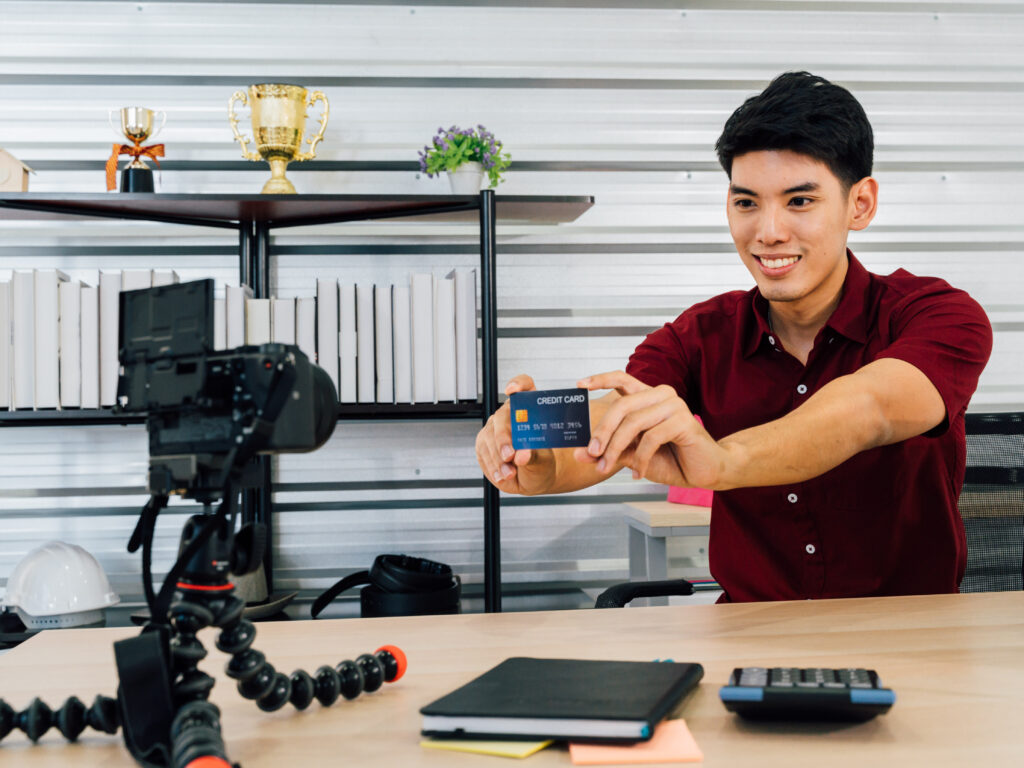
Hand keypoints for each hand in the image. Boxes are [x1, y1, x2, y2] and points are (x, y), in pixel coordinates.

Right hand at [475, 374, 556, 494]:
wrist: (531, 479)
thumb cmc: (540, 464)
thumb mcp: (543, 462)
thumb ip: (533, 457)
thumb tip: (522, 455)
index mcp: (531, 410)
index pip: (525, 386)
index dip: (518, 384)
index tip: (513, 390)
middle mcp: (510, 415)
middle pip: (502, 417)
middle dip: (504, 438)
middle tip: (510, 455)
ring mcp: (495, 428)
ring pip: (490, 437)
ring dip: (498, 458)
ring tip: (510, 473)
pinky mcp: (483, 442)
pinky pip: (483, 452)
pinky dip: (492, 466)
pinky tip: (501, 474)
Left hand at [574, 371, 726, 488]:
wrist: (706, 471)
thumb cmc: (671, 459)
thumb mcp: (633, 456)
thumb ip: (610, 451)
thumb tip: (580, 454)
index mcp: (648, 397)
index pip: (622, 379)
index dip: (600, 379)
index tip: (579, 385)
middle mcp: (661, 395)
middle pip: (621, 406)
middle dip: (602, 432)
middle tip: (592, 453)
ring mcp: (673, 405)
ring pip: (633, 423)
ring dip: (616, 449)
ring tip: (608, 467)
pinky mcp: (683, 421)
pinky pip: (651, 438)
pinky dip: (640, 459)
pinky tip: (638, 473)